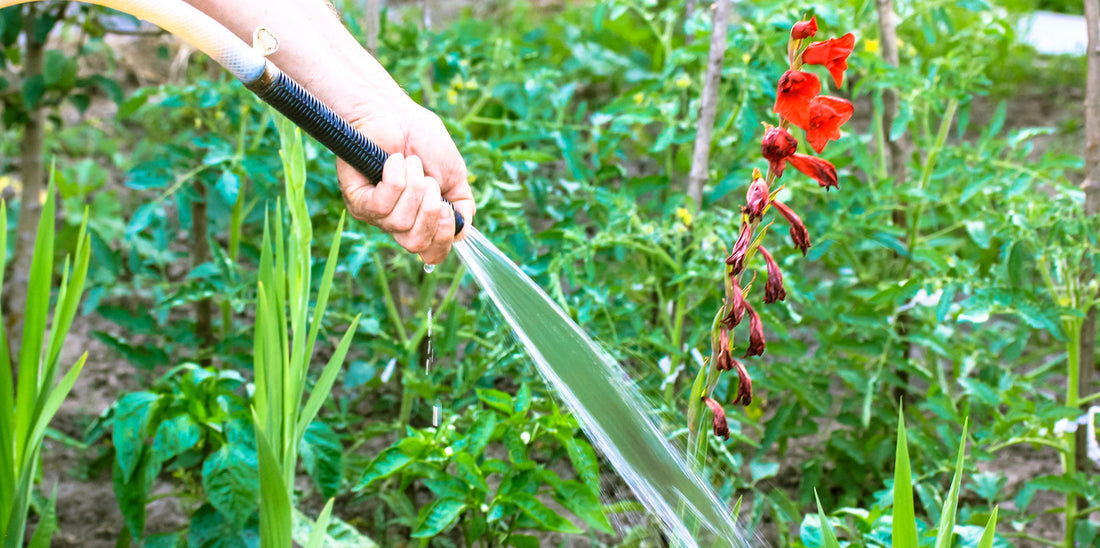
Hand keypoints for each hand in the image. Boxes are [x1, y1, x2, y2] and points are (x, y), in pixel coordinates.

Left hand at [337, 99, 474, 264]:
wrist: (396, 113)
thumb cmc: (423, 141)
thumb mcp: (453, 176)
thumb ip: (461, 207)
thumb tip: (462, 232)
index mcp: (420, 220)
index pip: (430, 252)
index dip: (443, 240)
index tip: (450, 213)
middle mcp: (396, 222)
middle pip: (416, 243)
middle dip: (431, 212)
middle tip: (430, 182)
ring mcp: (375, 214)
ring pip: (401, 222)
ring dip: (414, 186)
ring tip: (411, 162)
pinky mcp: (358, 199)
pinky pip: (382, 206)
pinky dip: (395, 179)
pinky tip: (393, 160)